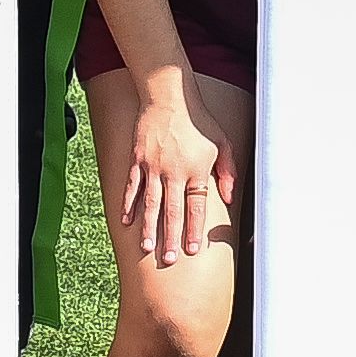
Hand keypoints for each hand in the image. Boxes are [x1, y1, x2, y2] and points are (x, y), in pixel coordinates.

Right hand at [118, 68, 229, 268]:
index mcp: (197, 170)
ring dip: (149, 228)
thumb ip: (228, 172)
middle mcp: (174, 171)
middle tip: (168, 259)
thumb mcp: (223, 143)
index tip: (191, 250)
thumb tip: (229, 197)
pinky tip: (126, 222)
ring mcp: (153, 166)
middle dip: (171, 237)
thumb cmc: (199, 120)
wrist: (168, 96)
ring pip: (151, 203)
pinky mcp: (138, 160)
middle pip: (173, 211)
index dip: (193, 229)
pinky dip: (129, 205)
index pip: (196, 206)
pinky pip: (132, 187)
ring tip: (147, 248)